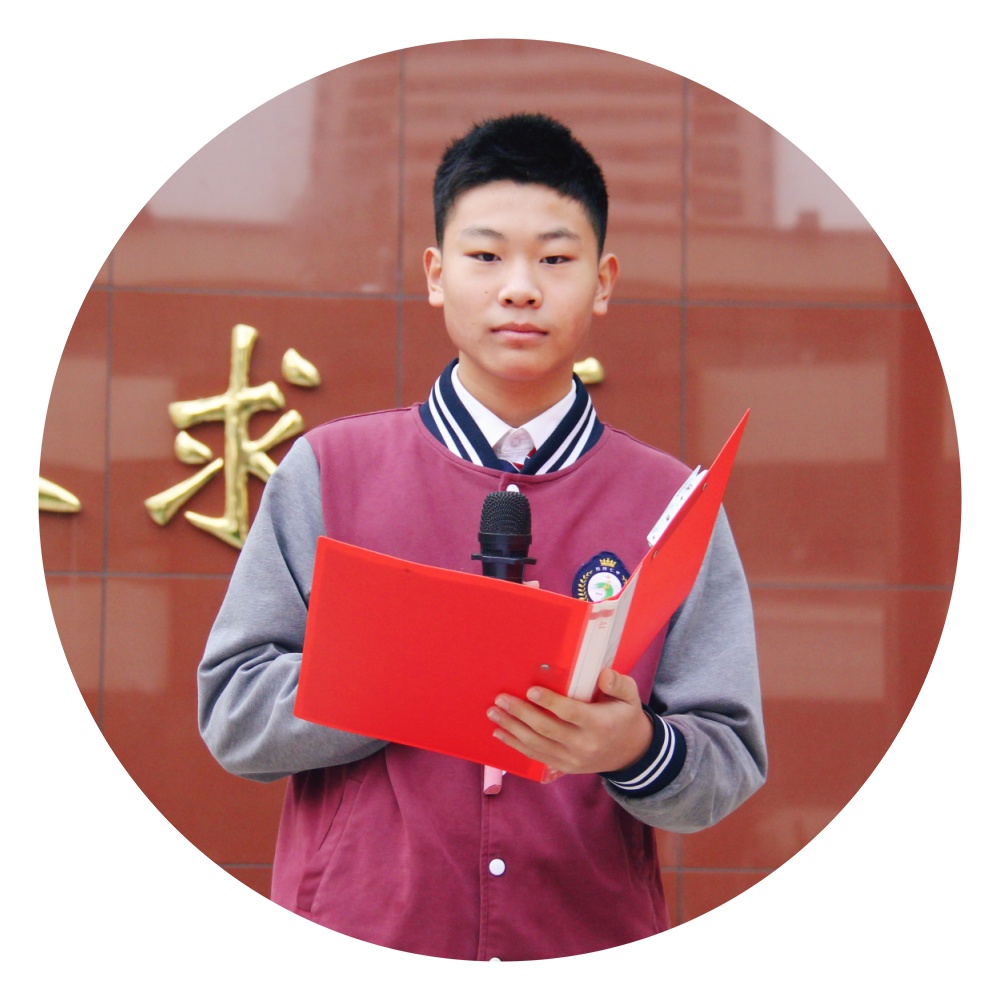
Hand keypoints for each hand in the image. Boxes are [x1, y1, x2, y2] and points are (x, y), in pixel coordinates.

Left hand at [487, 667, 652, 777]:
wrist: (630, 754)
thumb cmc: (625, 717)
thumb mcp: (630, 697)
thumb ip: (618, 683)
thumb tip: (603, 673)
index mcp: (600, 724)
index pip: (571, 713)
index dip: (550, 702)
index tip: (531, 691)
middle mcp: (584, 745)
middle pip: (547, 729)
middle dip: (521, 713)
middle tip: (501, 699)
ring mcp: (572, 759)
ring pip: (536, 744)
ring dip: (512, 728)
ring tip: (494, 713)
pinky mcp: (563, 767)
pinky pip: (536, 756)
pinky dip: (515, 745)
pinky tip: (500, 733)